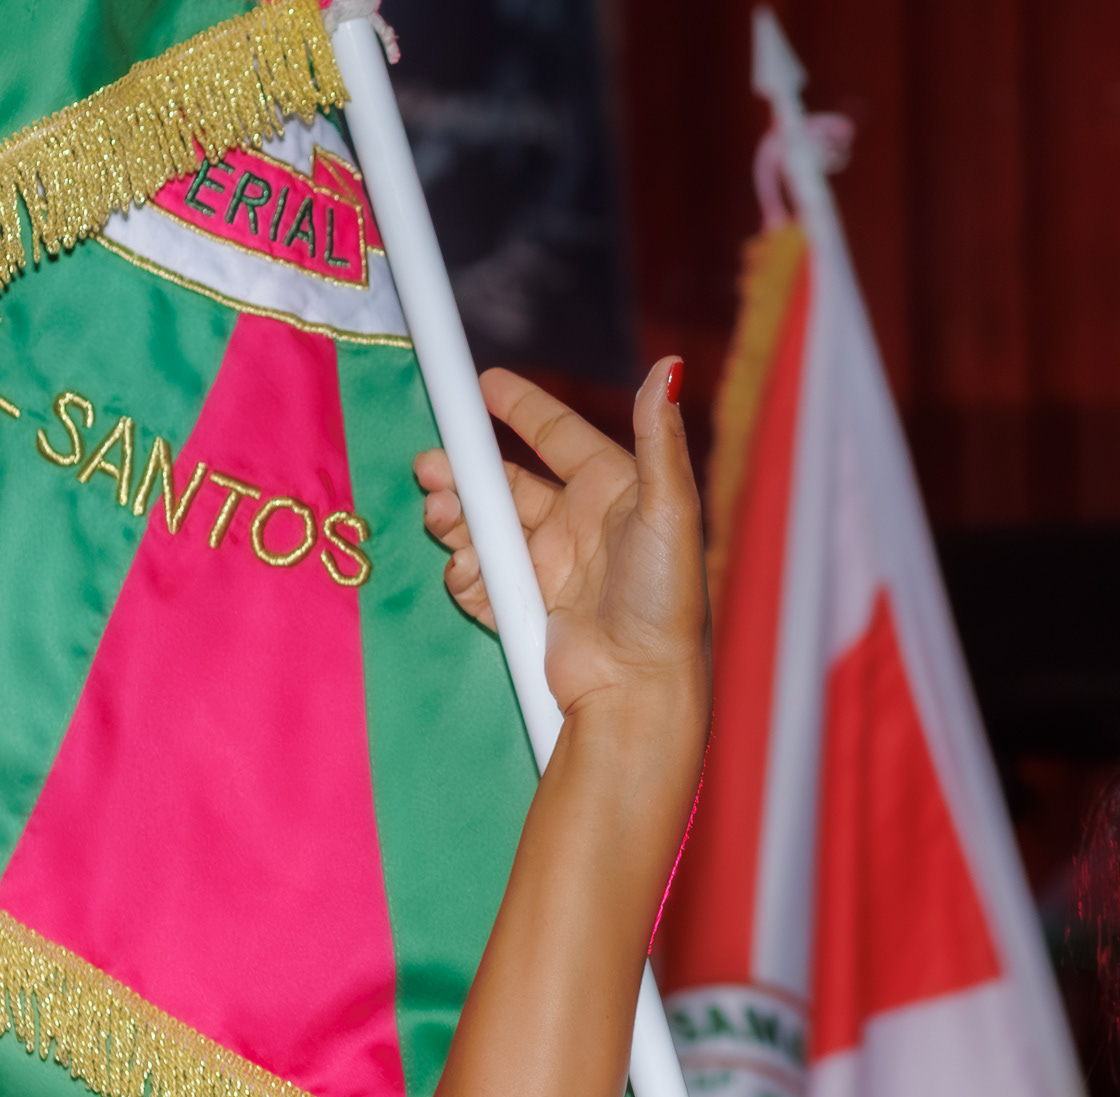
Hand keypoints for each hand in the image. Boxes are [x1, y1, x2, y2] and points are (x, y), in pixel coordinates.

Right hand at [414, 361, 708, 742]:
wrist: (640, 688)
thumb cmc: (666, 601)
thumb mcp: (670, 511)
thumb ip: (659, 438)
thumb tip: (669, 365)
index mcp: (616, 493)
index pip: (558, 435)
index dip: (519, 407)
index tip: (478, 383)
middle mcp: (581, 526)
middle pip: (506, 481)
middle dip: (464, 470)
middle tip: (429, 466)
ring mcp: (551, 567)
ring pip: (484, 526)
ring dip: (455, 519)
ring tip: (441, 520)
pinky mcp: (528, 607)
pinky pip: (479, 576)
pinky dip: (465, 570)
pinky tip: (466, 572)